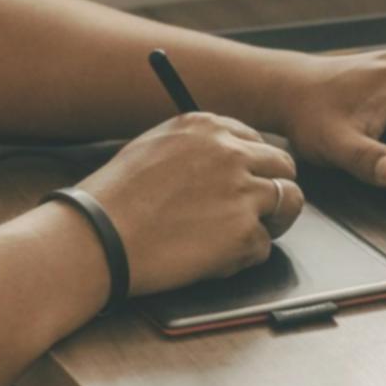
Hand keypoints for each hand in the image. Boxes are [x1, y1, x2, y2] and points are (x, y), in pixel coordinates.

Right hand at [77, 113, 303, 294]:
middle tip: (256, 212)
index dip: (256, 167)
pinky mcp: (245, 231)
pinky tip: (212, 259)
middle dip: (275, 189)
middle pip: (285, 167)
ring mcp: (242, 191)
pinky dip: (244, 256)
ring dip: (272, 222)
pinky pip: (264, 245)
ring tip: (241, 235)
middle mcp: (232, 152)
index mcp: (209, 127)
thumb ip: (198, 146)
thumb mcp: (154, 147)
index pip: (259, 141)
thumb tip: (232, 152)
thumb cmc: (113, 199)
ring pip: (290, 202)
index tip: (245, 183)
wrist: (95, 239)